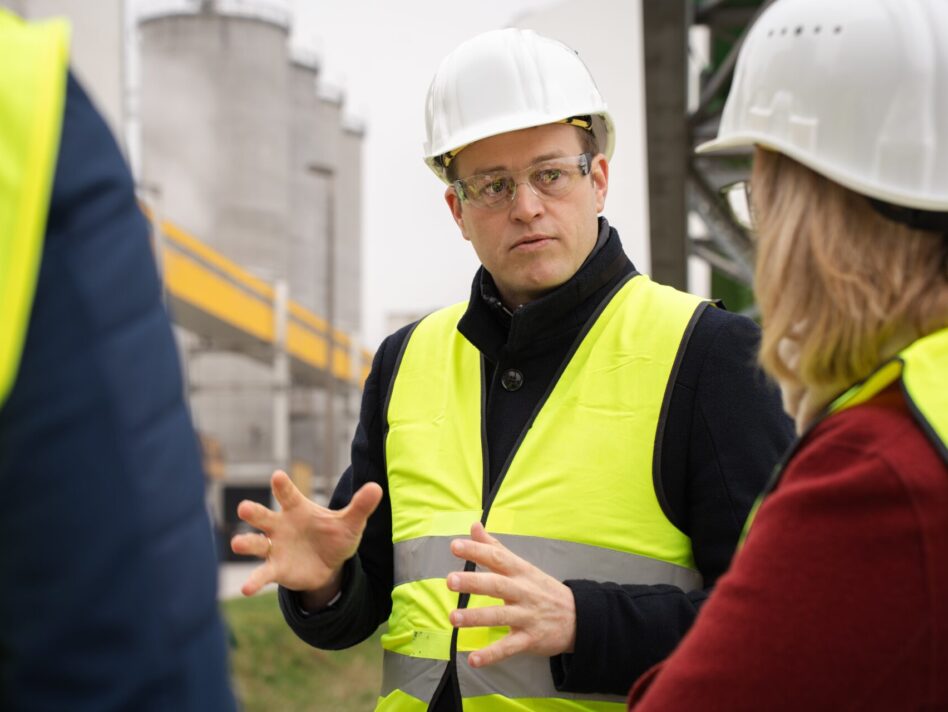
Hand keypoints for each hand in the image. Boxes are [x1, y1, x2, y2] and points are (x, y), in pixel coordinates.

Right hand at [230, 470, 382, 601]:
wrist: (330, 565)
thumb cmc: (335, 536)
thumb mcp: (351, 523)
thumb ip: (361, 506)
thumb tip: (377, 487)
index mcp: (298, 509)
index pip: (288, 494)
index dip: (283, 486)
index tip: (277, 476)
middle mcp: (281, 525)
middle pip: (263, 516)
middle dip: (253, 512)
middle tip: (243, 508)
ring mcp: (276, 547)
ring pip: (256, 543)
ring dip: (246, 542)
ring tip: (236, 543)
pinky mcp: (276, 569)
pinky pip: (262, 573)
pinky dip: (254, 580)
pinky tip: (246, 588)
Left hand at [446, 522, 576, 667]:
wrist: (578, 618)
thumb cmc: (542, 589)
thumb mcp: (522, 566)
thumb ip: (495, 547)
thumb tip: (474, 526)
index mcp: (520, 572)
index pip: (497, 558)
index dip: (476, 550)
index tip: (455, 545)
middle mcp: (523, 592)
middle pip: (497, 585)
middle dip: (474, 582)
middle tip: (450, 581)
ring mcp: (527, 616)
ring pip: (500, 616)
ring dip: (476, 617)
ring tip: (453, 617)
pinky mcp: (530, 639)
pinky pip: (508, 647)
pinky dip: (491, 654)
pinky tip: (473, 659)